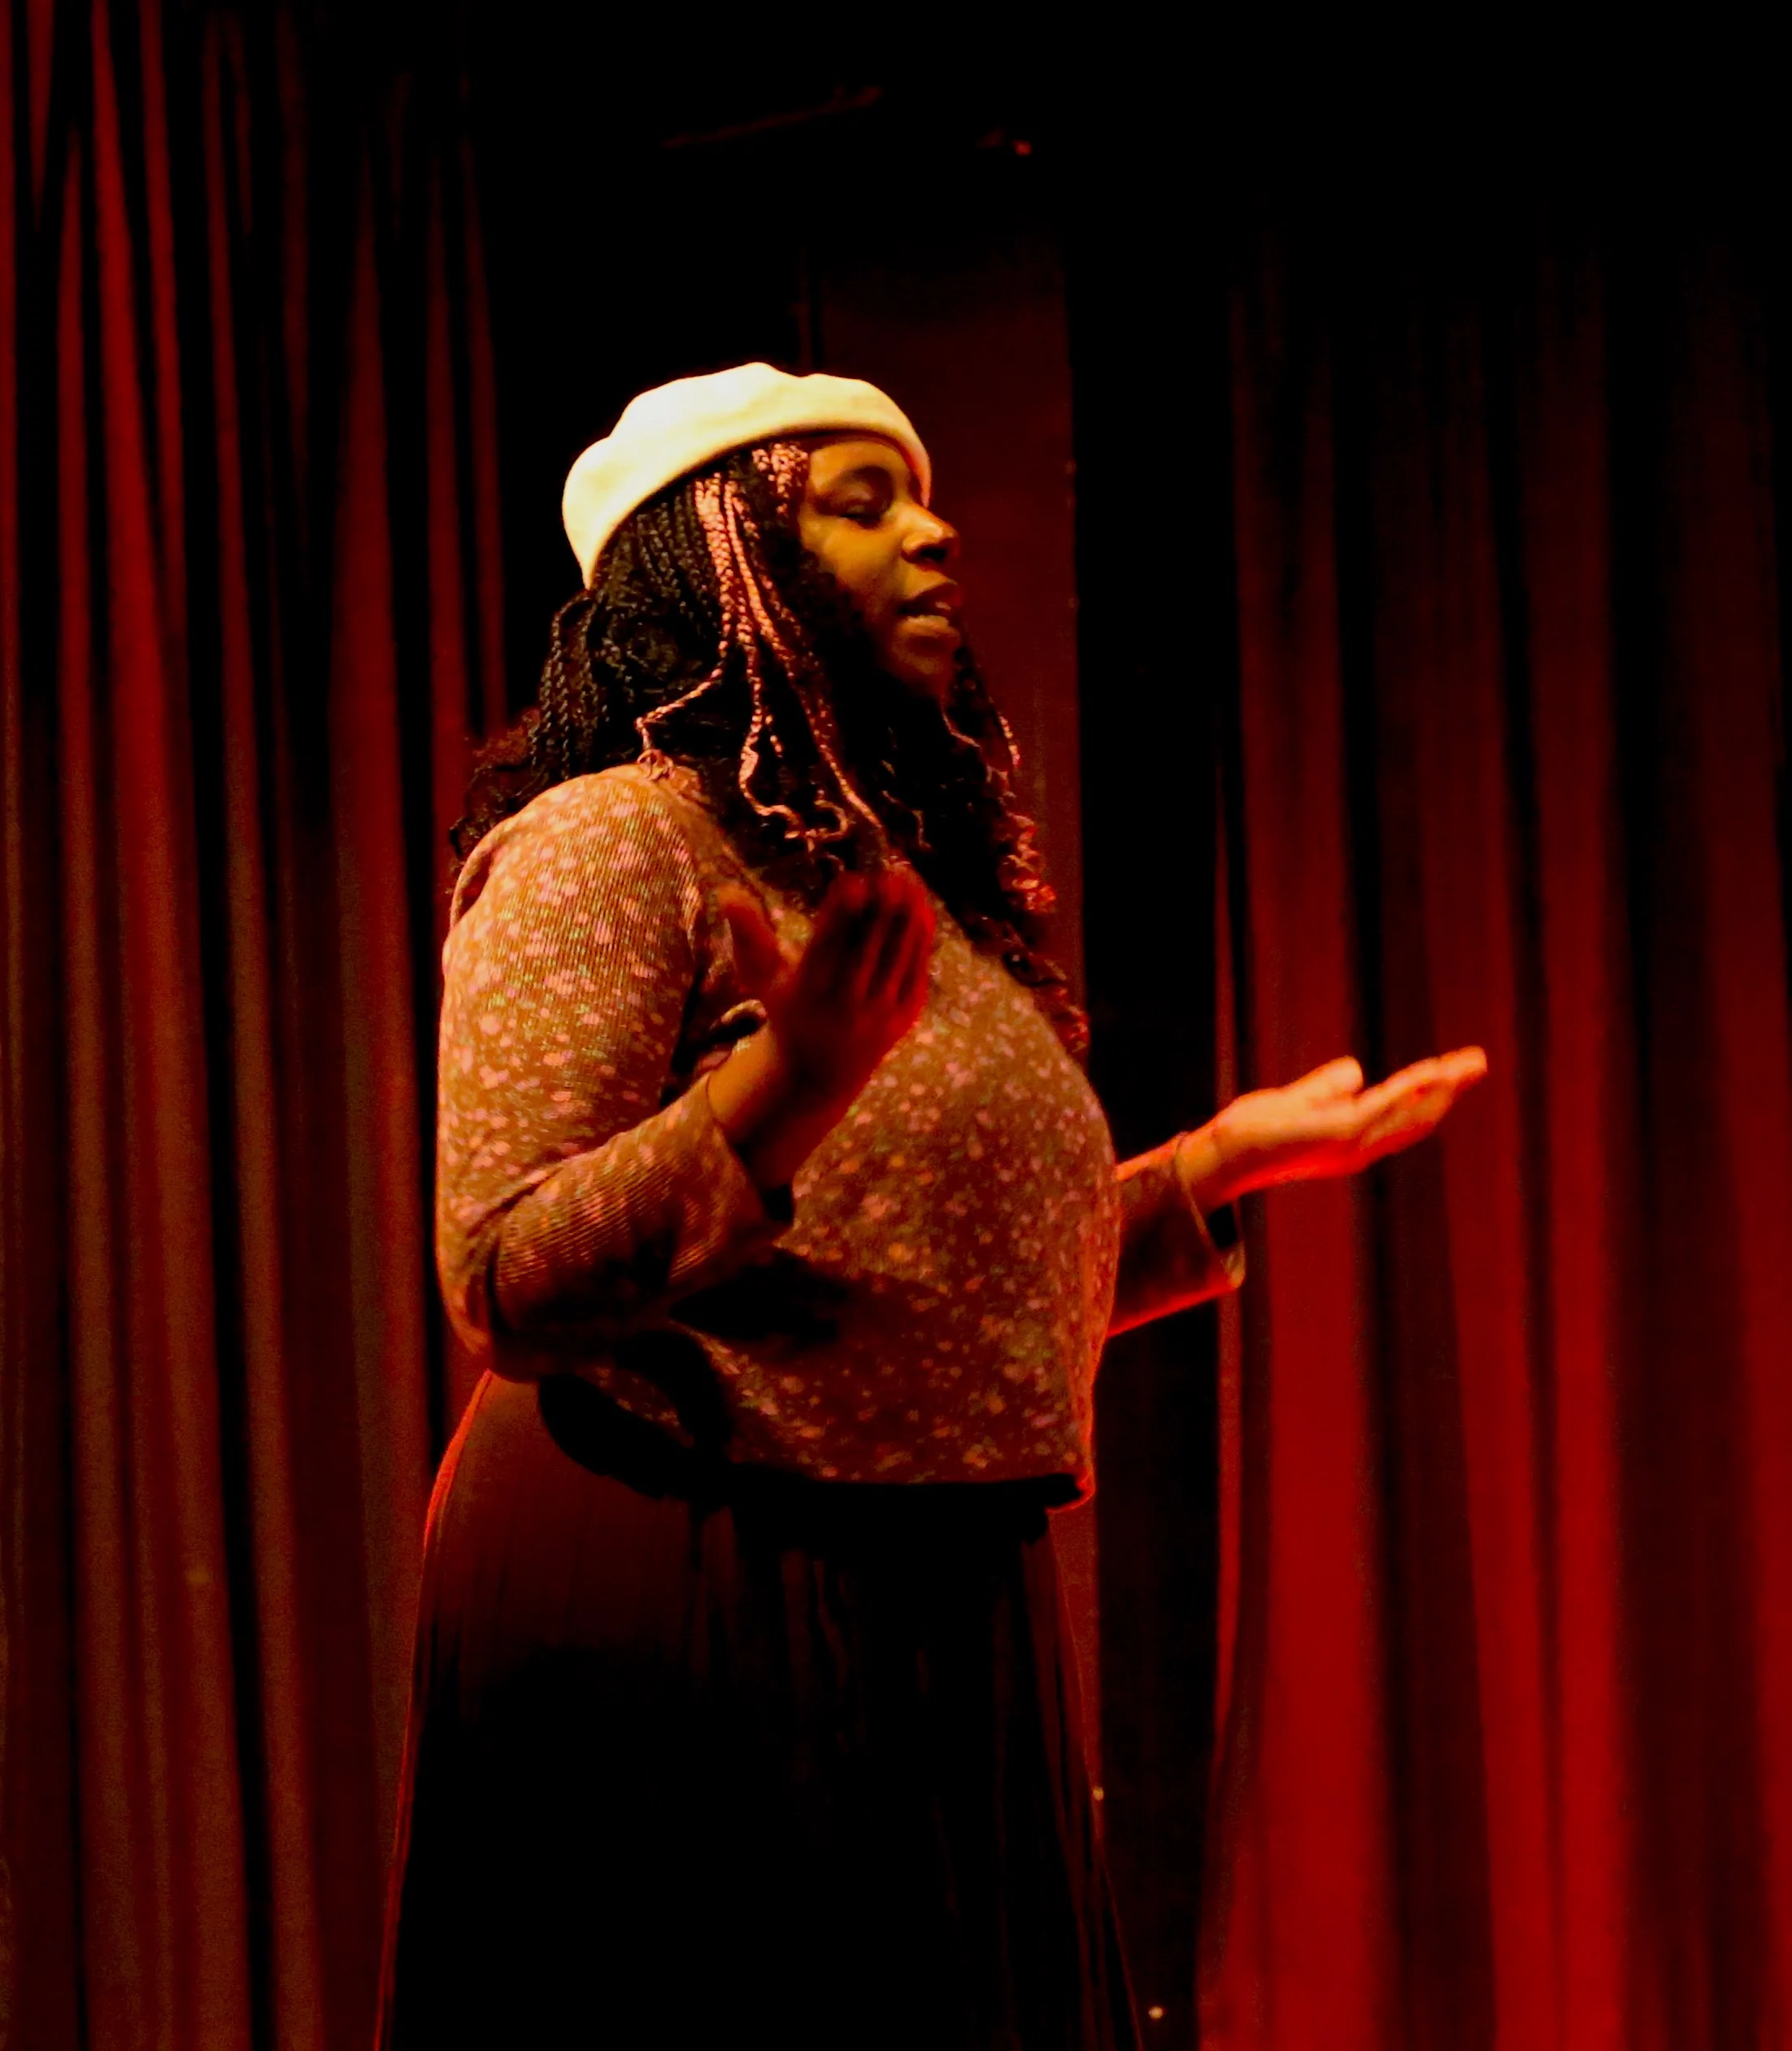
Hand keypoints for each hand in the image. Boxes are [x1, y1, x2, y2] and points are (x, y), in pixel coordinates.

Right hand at [704, 867, 933, 1189]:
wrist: (819, 1070)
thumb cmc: (788, 1005)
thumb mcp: (762, 974)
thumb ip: (748, 932)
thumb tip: (727, 890)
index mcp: (806, 992)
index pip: (826, 947)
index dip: (841, 914)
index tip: (853, 881)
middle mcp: (843, 1006)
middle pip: (866, 951)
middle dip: (879, 911)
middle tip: (888, 875)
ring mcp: (876, 1015)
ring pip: (895, 959)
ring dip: (905, 919)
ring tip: (907, 881)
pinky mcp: (903, 1020)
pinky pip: (915, 973)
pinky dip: (920, 941)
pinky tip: (921, 909)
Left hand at [1175, 1048, 1488, 1212]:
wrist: (1225, 1153)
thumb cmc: (1257, 1130)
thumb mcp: (1302, 1101)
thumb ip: (1330, 1088)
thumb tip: (1358, 1071)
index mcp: (1355, 1139)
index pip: (1405, 1114)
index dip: (1434, 1092)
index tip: (1460, 1068)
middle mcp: (1360, 1147)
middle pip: (1417, 1116)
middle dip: (1449, 1088)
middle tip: (1479, 1061)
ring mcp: (1351, 1143)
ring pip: (1407, 1113)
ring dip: (1439, 1088)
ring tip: (1466, 1065)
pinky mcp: (1335, 1134)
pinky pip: (1381, 1109)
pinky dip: (1407, 1093)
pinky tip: (1427, 1075)